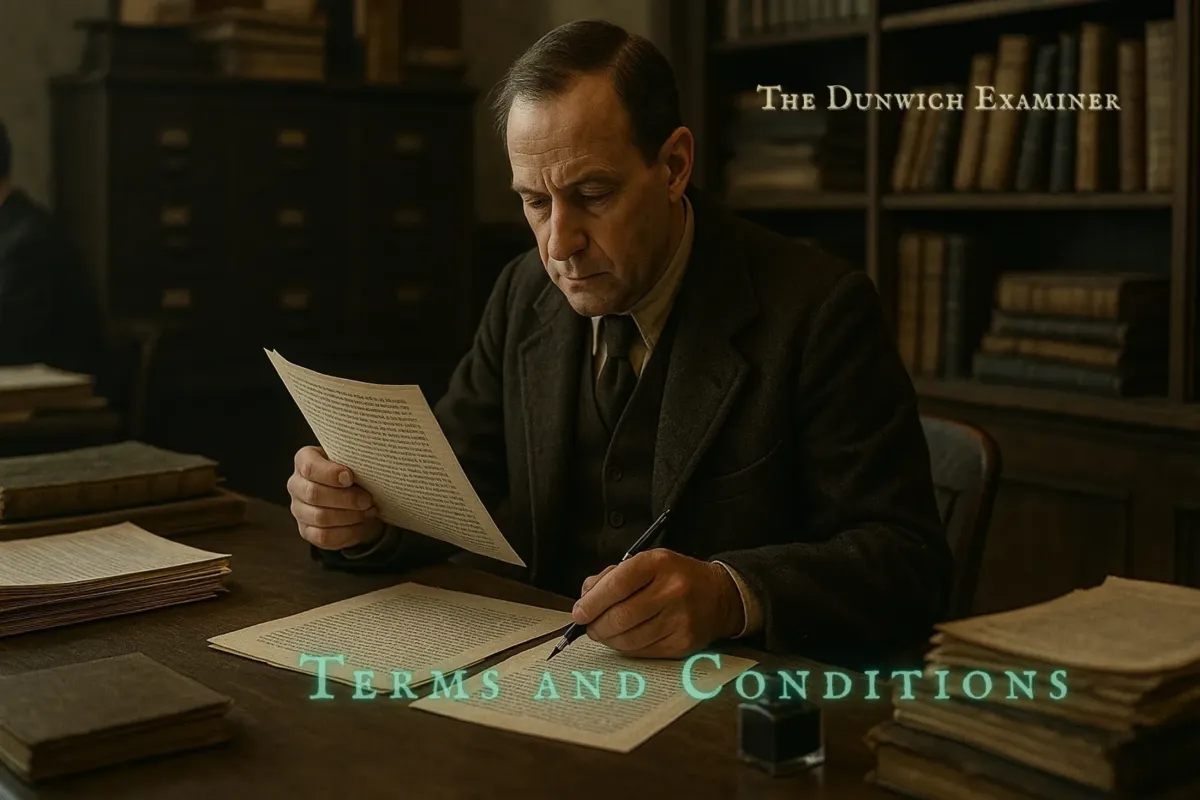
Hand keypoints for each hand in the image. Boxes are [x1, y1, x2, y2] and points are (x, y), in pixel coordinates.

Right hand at [288, 446, 382, 549]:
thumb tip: (366, 468)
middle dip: (346, 498)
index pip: (309, 467)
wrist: (357, 495)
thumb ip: (353, 461)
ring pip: (320, 517)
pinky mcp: (306, 531)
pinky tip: (360, 524)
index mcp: (304, 460)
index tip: (350, 477)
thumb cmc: (353, 473)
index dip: (330, 474)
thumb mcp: (353, 461)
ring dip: (350, 515)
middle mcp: (296, 485)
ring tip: (367, 511)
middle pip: (314, 494)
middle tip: (367, 499)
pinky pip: (324, 536)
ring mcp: (299, 510)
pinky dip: (347, 532)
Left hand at [573, 549, 744, 657]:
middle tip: (589, 626)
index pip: (617, 585)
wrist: (718, 596)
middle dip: (596, 626)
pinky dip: (626, 648)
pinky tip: (624, 639)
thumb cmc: (674, 577)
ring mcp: (679, 619)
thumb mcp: (646, 562)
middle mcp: (672, 590)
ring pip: (629, 639)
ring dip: (609, 639)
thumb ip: (611, 577)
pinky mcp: (682, 643)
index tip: (579, 613)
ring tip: (605, 633)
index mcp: (658, 563)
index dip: (592, 602)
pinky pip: (643, 651)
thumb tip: (585, 601)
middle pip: (621, 616)